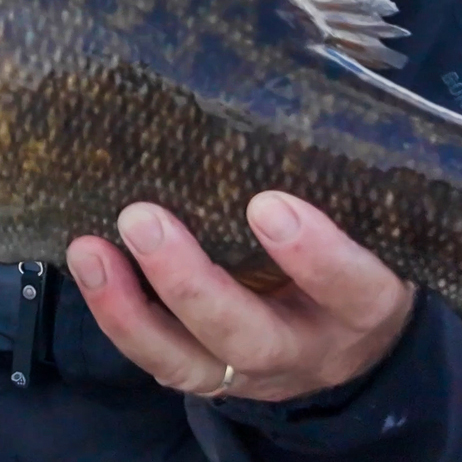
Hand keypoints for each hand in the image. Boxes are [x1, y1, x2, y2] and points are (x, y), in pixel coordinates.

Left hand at [66, 192, 416, 403]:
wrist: (357, 333)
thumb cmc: (360, 243)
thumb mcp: (372, 218)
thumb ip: (338, 175)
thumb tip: (286, 85)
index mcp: (366, 305)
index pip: (353, 287)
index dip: (315, 255)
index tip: (268, 203)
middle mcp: (310, 349)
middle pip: (252, 337)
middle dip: (192, 283)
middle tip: (143, 219)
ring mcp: (255, 373)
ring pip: (193, 362)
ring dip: (132, 309)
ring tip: (89, 249)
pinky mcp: (210, 376)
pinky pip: (160, 361)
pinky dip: (119, 318)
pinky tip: (88, 266)